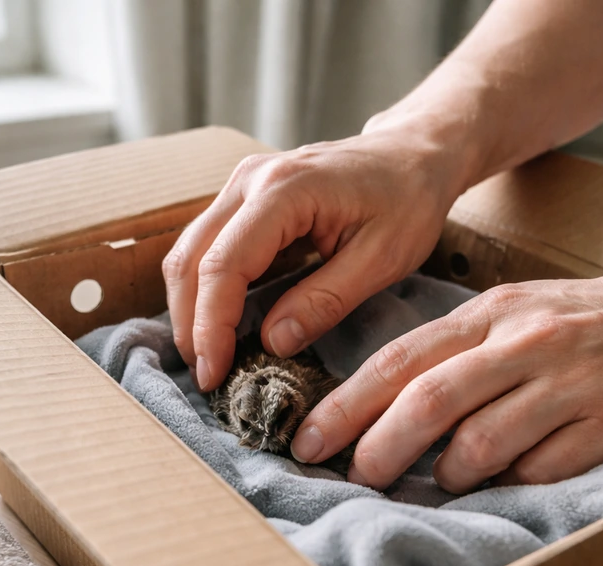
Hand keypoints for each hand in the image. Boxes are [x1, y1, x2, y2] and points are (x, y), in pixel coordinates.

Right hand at [162, 115, 474, 390]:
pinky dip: (204, 288)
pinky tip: (218, 325)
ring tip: (208, 357)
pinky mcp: (244, 197)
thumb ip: (325, 301)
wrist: (414, 153)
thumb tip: (273, 343)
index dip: (211, 325)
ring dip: (190, 308)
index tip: (216, 373)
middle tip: (206, 376)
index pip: (224, 265)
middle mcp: (251, 179)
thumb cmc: (408, 200)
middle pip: (190, 258)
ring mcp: (242, 184)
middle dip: (190, 323)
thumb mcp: (382, 259)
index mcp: (284, 189)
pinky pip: (207, 245)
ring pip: (189, 251)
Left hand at [290, 261, 602, 491]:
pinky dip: (513, 482)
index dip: (346, 404)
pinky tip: (508, 482)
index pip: (400, 359)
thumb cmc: (592, 320)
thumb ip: (460, 353)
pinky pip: (543, 467)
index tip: (306, 440)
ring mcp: (569, 382)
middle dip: (377, 445)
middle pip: (428, 400)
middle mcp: (524, 342)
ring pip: (482, 442)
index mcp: (492, 313)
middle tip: (351, 476)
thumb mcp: (519, 312)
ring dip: (447, 474)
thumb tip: (392, 410)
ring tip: (438, 482)